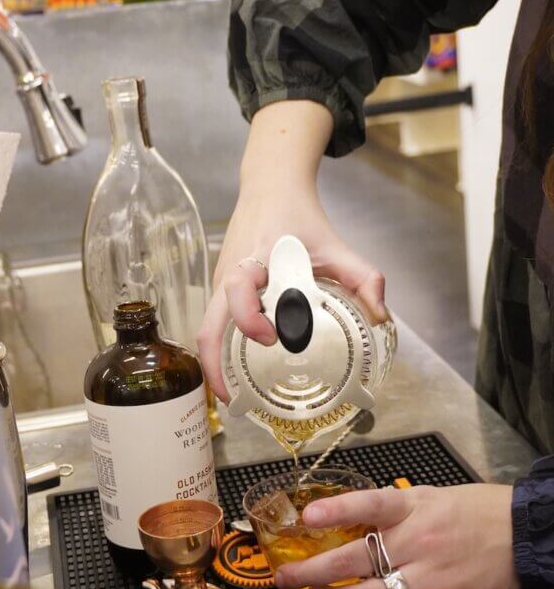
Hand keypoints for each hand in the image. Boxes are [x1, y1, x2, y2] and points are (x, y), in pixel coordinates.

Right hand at [197, 101, 385, 400]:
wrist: (271, 189)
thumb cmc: (299, 217)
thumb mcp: (336, 245)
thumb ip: (364, 276)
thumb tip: (381, 317)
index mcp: (252, 261)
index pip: (237, 291)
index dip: (249, 319)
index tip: (271, 338)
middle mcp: (228, 276)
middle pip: (206, 327)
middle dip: (216, 368)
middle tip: (237, 400)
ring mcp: (220, 284)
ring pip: (206, 330)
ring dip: (216, 365)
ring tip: (237, 397)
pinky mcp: (221, 290)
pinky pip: (214, 325)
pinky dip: (221, 351)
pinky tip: (240, 372)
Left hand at [273, 484, 519, 588]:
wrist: (521, 532)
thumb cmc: (470, 510)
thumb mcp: (427, 495)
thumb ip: (389, 508)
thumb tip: (346, 515)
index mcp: (412, 507)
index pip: (370, 505)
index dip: (337, 510)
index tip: (307, 517)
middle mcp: (419, 540)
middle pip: (357, 558)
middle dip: (314, 570)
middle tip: (287, 577)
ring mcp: (434, 574)